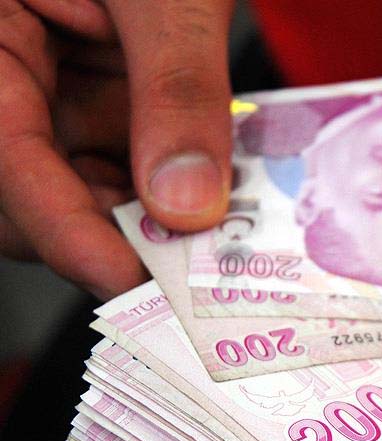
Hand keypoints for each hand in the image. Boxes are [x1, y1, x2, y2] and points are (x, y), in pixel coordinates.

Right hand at [0, 1, 232, 298]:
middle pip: (34, 198)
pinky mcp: (91, 105)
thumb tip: (188, 199)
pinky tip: (215, 184)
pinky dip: (168, 185)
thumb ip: (176, 84)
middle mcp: (6, 83)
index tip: (129, 276)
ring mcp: (49, 98)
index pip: (3, 160)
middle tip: (196, 264)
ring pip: (84, 193)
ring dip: (152, 218)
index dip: (63, 229)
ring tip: (220, 226)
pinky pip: (120, 166)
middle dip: (115, 234)